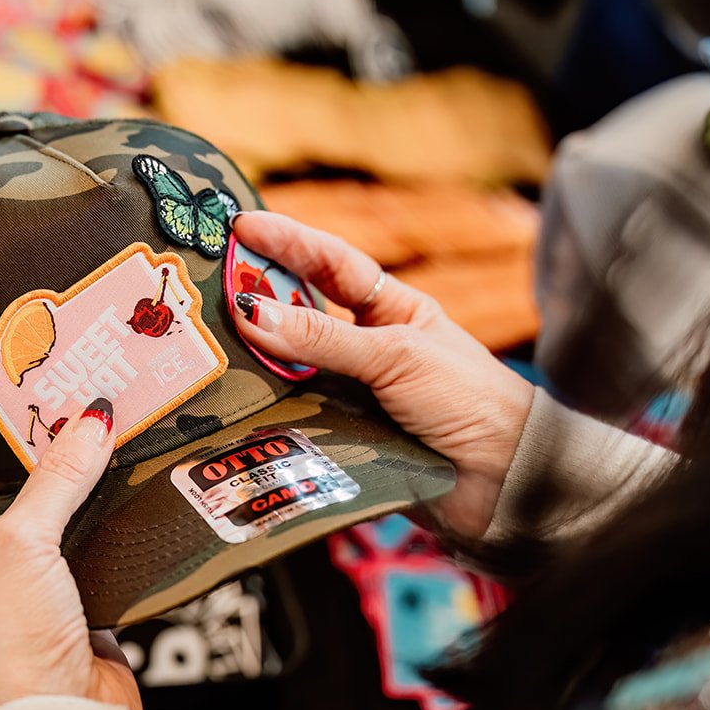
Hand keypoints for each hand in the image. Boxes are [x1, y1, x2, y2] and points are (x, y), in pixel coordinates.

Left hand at [0, 344, 140, 709]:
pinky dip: (85, 496)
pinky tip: (104, 468)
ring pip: (17, 502)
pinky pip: (68, 530)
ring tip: (54, 404)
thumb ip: (53, 480)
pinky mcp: (60, 593)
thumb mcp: (16, 549)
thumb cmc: (8, 657)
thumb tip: (90, 422)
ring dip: (37, 459)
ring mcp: (8, 582)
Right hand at [229, 212, 535, 540]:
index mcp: (391, 311)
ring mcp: (352, 396)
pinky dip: (265, 417)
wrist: (505, 483)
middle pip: (298, 317)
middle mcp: (367, 349)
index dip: (286, 242)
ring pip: (288, 372)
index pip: (329, 264)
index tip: (240, 226)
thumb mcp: (396, 356)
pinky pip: (292, 424)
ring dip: (254, 364)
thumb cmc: (469, 401)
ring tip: (206, 349)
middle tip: (204, 288)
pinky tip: (232, 410)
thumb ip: (323, 338)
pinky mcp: (342, 442)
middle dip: (255, 301)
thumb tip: (251, 311)